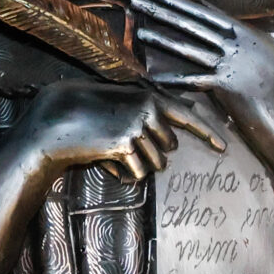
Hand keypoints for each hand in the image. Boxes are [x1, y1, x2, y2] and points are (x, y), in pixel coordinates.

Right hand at [0, 82, 226, 273]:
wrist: (50, 125)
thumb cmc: (78, 114)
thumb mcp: (113, 107)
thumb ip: (140, 115)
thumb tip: (164, 138)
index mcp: (148, 97)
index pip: (187, 115)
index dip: (207, 132)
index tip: (223, 146)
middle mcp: (149, 109)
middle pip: (167, 149)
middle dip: (146, 154)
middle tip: (115, 145)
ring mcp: (139, 127)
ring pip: (154, 165)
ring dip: (132, 167)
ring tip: (106, 151)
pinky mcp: (127, 145)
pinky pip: (138, 175)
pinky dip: (121, 176)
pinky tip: (102, 162)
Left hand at [130, 0, 273, 174]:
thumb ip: (257, 48)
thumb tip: (244, 40)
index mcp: (254, 36)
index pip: (212, 16)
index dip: (186, 5)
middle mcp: (241, 45)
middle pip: (195, 24)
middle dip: (166, 11)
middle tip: (142, 0)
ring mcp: (233, 65)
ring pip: (190, 47)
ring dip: (162, 38)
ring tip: (140, 29)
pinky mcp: (227, 87)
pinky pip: (194, 80)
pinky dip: (173, 79)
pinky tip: (154, 76)